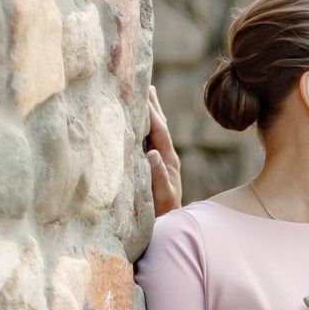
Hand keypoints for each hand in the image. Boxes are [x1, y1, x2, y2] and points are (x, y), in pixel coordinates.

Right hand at [146, 89, 181, 216]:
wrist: (168, 226)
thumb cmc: (163, 214)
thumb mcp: (162, 197)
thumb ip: (159, 177)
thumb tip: (154, 153)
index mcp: (168, 160)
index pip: (159, 130)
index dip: (151, 112)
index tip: (143, 92)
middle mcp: (165, 156)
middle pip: (159, 125)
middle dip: (153, 104)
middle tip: (146, 82)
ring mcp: (160, 160)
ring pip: (154, 130)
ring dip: (150, 111)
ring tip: (145, 92)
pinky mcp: (154, 165)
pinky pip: (149, 140)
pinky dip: (144, 126)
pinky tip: (140, 119)